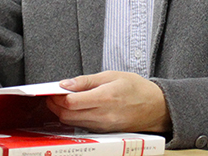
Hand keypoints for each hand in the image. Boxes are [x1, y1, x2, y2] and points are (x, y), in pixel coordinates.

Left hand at [46, 71, 170, 133]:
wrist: (155, 107)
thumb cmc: (136, 88)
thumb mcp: (111, 75)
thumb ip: (86, 81)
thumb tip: (65, 84)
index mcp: (104, 98)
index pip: (71, 102)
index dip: (57, 96)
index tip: (53, 89)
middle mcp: (102, 116)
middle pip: (67, 115)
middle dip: (55, 105)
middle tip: (54, 95)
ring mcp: (102, 126)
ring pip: (72, 122)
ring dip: (63, 112)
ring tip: (64, 100)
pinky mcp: (103, 132)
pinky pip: (82, 126)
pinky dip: (74, 117)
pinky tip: (76, 108)